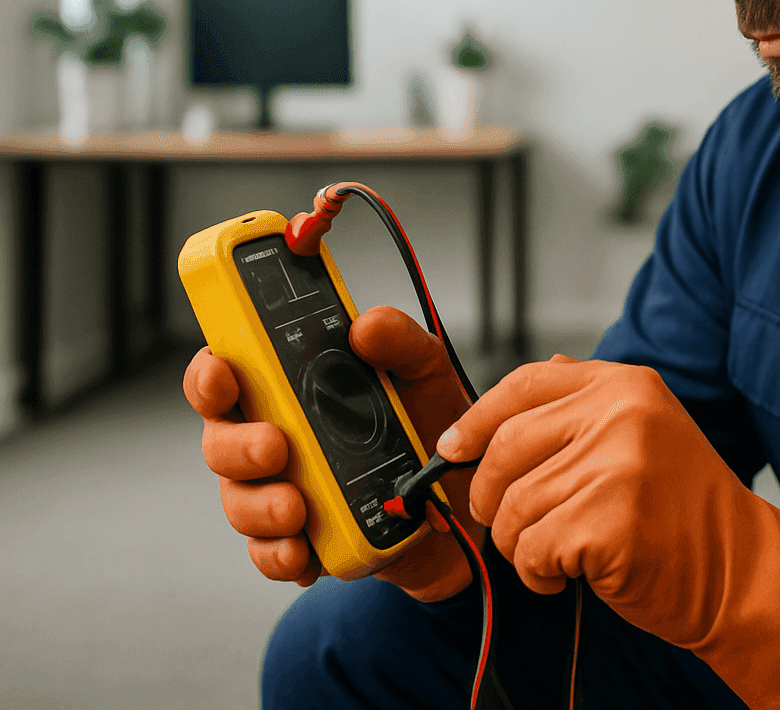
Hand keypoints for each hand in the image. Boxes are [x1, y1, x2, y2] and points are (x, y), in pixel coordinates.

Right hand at [183, 306, 481, 600]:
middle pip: (220, 443)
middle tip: (275, 447)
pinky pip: (271, 555)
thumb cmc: (432, 423)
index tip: (222, 373)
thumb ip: (399, 343)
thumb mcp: (425, 371)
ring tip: (297, 508)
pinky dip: (281, 557)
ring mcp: (283, 492)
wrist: (466, 494)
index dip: (209, 374)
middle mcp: (274, 439)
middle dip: (237, 447)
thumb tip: (365, 326)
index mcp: (288, 391)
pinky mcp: (304, 541)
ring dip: (260, 507)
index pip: (226, 376)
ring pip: (240, 503)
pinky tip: (302, 553)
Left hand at [438, 356, 779, 709]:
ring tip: (562, 553)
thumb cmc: (686, 512)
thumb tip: (509, 401)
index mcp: (626, 385)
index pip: (526, 383)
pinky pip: (532, 550)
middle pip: (505, 447)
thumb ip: (582, 408)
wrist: (742, 570)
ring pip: (513, 506)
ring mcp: (618, 465)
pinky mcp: (610, 521)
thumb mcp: (645, 433)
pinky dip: (540, 573)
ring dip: (521, 545)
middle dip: (488, 495)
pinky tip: (576, 573)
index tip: (454, 447)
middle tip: (503, 523)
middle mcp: (623, 414)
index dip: (478, 418)